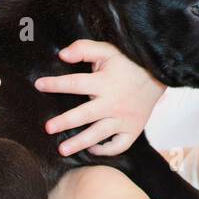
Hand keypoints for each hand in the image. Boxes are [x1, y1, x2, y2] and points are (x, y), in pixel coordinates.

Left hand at [34, 39, 164, 156]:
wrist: (159, 74)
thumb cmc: (129, 62)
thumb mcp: (108, 50)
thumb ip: (84, 49)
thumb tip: (62, 55)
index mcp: (104, 82)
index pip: (75, 83)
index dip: (55, 84)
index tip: (39, 85)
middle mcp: (113, 102)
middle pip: (85, 114)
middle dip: (65, 122)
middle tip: (48, 128)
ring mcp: (123, 118)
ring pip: (99, 134)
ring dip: (80, 142)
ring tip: (62, 149)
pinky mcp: (133, 129)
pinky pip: (118, 145)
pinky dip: (105, 150)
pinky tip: (92, 148)